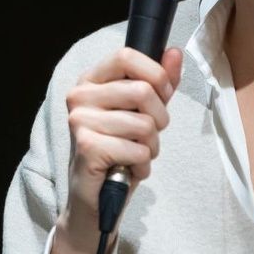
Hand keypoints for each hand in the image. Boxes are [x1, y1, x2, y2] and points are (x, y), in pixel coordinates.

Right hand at [52, 46, 181, 253]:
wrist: (96, 200)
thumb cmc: (119, 152)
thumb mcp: (143, 113)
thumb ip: (158, 83)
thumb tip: (175, 52)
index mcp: (90, 80)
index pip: (127, 56)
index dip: (155, 75)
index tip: (161, 96)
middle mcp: (78, 96)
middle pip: (142, 91)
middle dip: (159, 119)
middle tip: (148, 136)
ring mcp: (79, 122)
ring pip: (145, 124)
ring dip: (151, 146)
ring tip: (135, 155)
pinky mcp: (87, 148)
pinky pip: (139, 149)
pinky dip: (142, 164)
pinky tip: (127, 169)